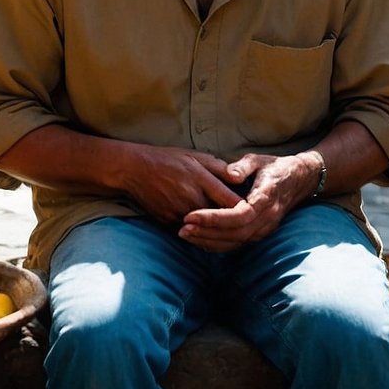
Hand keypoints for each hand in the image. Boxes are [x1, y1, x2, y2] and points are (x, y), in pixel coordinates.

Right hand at [117, 146, 241, 226]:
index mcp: (200, 179)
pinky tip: (209, 230)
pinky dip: (200, 231)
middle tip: (248, 225)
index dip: (245, 208)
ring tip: (232, 230)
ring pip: (206, 229)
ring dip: (218, 230)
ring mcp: (179, 212)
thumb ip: (220, 168)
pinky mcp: (169, 222)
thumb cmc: (168, 159)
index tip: (254, 209)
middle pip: (221, 219)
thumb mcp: (196, 156)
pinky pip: (191, 231)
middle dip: (233, 222)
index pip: (231, 202)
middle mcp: (191, 198)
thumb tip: (241, 179)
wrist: (134, 169)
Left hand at [178, 152, 319, 251]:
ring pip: (236, 242)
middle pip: (235, 233)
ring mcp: (265, 228)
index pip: (239, 215)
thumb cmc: (275, 167)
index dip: (214, 218)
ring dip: (209, 241)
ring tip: (186, 234)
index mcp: (266, 198)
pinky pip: (238, 243)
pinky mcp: (260, 233)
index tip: (191, 215)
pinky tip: (200, 240)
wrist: (299, 180)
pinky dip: (218, 244)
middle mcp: (267, 218)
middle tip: (182, 228)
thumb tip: (229, 174)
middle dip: (206, 233)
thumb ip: (244, 166)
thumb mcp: (259, 160)